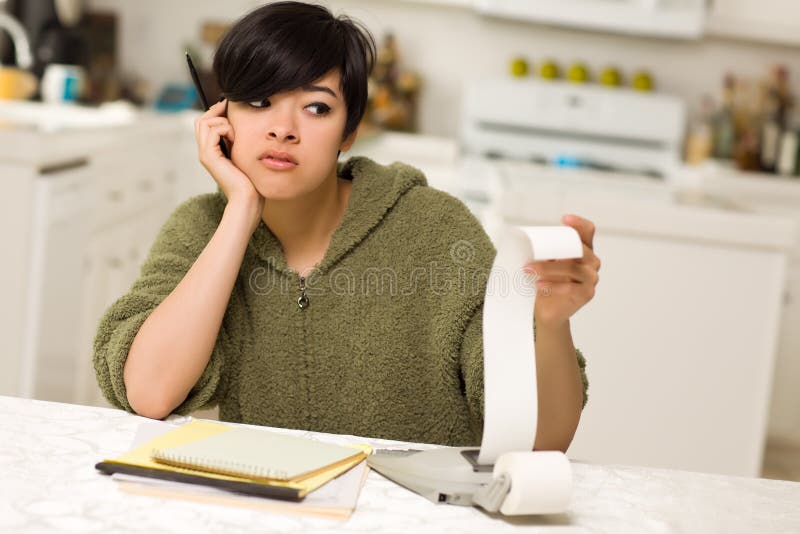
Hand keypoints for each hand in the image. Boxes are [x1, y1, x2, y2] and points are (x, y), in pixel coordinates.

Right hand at [195, 100, 263, 229]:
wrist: (247, 199)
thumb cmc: (250, 181)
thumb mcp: (243, 155)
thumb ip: (238, 141)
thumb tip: (240, 124)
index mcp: (211, 151)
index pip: (205, 123)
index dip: (216, 112)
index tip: (231, 108)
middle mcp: (205, 151)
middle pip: (201, 120)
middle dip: (217, 111)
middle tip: (232, 112)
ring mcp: (205, 154)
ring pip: (205, 122)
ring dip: (223, 122)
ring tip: (236, 135)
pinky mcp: (209, 156)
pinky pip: (213, 130)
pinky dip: (226, 129)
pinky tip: (236, 140)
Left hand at [525, 214, 600, 328]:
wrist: (547, 308)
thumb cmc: (545, 279)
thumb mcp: (543, 261)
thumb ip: (541, 249)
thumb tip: (521, 239)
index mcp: (583, 248)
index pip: (587, 231)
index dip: (579, 223)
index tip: (564, 219)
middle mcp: (591, 261)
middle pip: (578, 250)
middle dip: (553, 252)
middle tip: (528, 259)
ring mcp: (591, 277)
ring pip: (572, 268)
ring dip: (548, 269)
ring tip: (528, 270)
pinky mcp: (587, 293)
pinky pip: (571, 287)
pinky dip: (553, 285)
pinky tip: (538, 285)